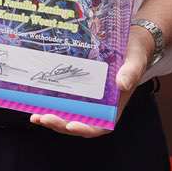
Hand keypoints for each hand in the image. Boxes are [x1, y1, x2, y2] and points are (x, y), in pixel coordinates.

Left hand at [29, 23, 153, 137]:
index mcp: (114, 107)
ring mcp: (88, 99)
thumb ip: (131, 72)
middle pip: (79, 123)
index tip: (71, 126)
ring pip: (69, 115)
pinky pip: (64, 100)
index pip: (100, 126)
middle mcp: (100, 107)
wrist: (130, 41)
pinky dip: (51, 104)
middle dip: (60, 124)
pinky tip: (36, 102)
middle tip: (43, 118)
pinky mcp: (79, 89)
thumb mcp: (136, 61)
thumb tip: (122, 84)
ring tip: (36, 116)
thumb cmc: (135, 53)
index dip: (85, 129)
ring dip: (52, 118)